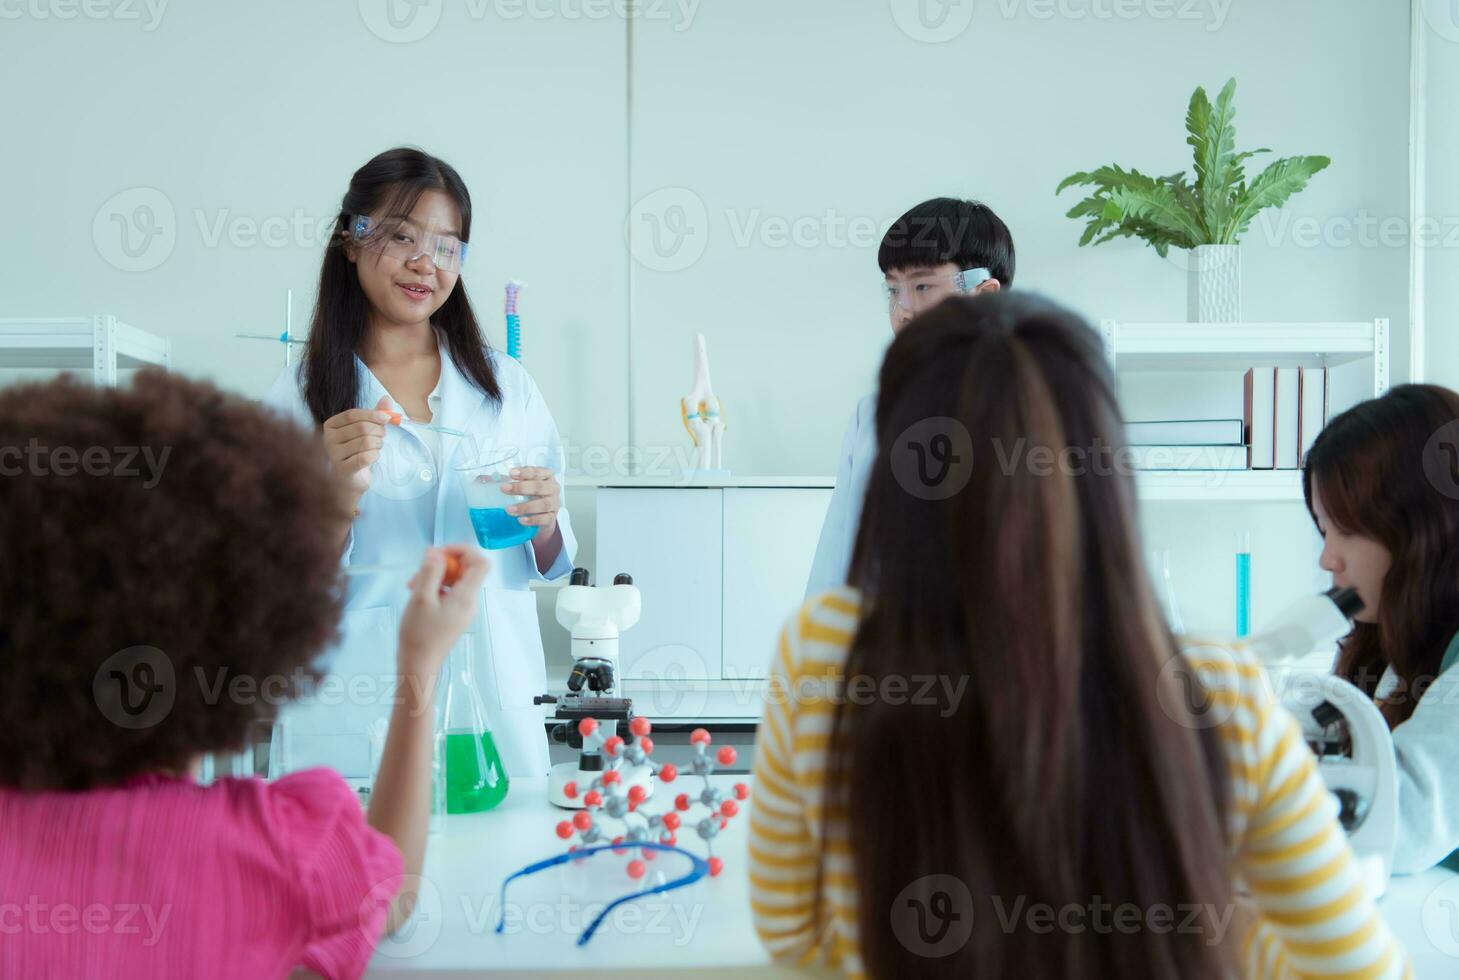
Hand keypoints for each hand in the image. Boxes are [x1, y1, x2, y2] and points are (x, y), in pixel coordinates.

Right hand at [323, 396, 392, 501]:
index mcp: (331, 425)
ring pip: (366, 442)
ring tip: (376, 448)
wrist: (352, 478)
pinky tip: (373, 457)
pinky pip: (366, 457)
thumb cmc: (358, 450)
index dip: (372, 414)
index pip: (352, 414)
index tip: (387, 419)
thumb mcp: (366, 429)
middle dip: (378, 431)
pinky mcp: (342, 469)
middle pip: (361, 428)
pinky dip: (375, 456)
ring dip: (378, 444)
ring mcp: (333, 455)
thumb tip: (387, 398)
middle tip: (382, 437)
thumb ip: (376, 413)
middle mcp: (328, 439)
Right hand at [396, 545, 489, 672]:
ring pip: (455, 582)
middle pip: (467, 571)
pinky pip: (450, 594)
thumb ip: (431, 571)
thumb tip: (436, 552)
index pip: (480, 563)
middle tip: (420, 571)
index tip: (440, 552)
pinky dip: (435, 589)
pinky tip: (417, 595)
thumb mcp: (421, 597)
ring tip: (412, 585)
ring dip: (435, 577)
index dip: (463, 551)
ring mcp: (463, 611)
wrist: (418, 666)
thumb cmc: (419, 633)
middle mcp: (470, 602)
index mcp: (467, 596)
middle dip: (443, 564)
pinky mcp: (454, 617)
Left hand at [502, 466, 561, 535]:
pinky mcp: (552, 518)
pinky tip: (520, 520)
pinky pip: (544, 519)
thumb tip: (482, 479)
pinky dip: (532, 520)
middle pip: (539, 487)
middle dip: (521, 488)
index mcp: (546, 476)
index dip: (524, 472)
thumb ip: (507, 481)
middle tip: (504, 489)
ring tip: (508, 509)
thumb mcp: (523, 486)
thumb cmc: (532, 496)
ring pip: (543, 504)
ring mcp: (554, 504)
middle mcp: (552, 489)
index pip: (537, 472)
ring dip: (525, 507)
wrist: (544, 516)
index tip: (511, 473)